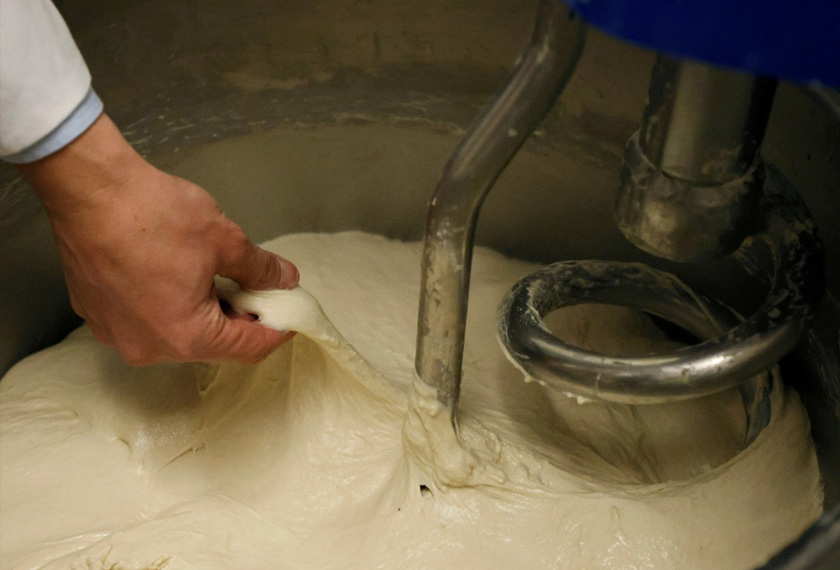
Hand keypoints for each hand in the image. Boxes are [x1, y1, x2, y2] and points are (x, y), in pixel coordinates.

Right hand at [17, 114, 297, 364]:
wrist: (88, 188)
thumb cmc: (155, 214)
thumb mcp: (226, 240)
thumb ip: (260, 268)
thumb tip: (284, 279)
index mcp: (186, 337)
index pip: (248, 348)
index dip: (276, 330)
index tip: (291, 314)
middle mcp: (149, 348)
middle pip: (212, 344)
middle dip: (239, 318)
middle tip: (257, 287)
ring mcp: (117, 334)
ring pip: (179, 333)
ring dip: (205, 311)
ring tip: (216, 275)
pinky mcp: (97, 315)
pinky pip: (147, 320)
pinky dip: (169, 304)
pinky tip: (176, 272)